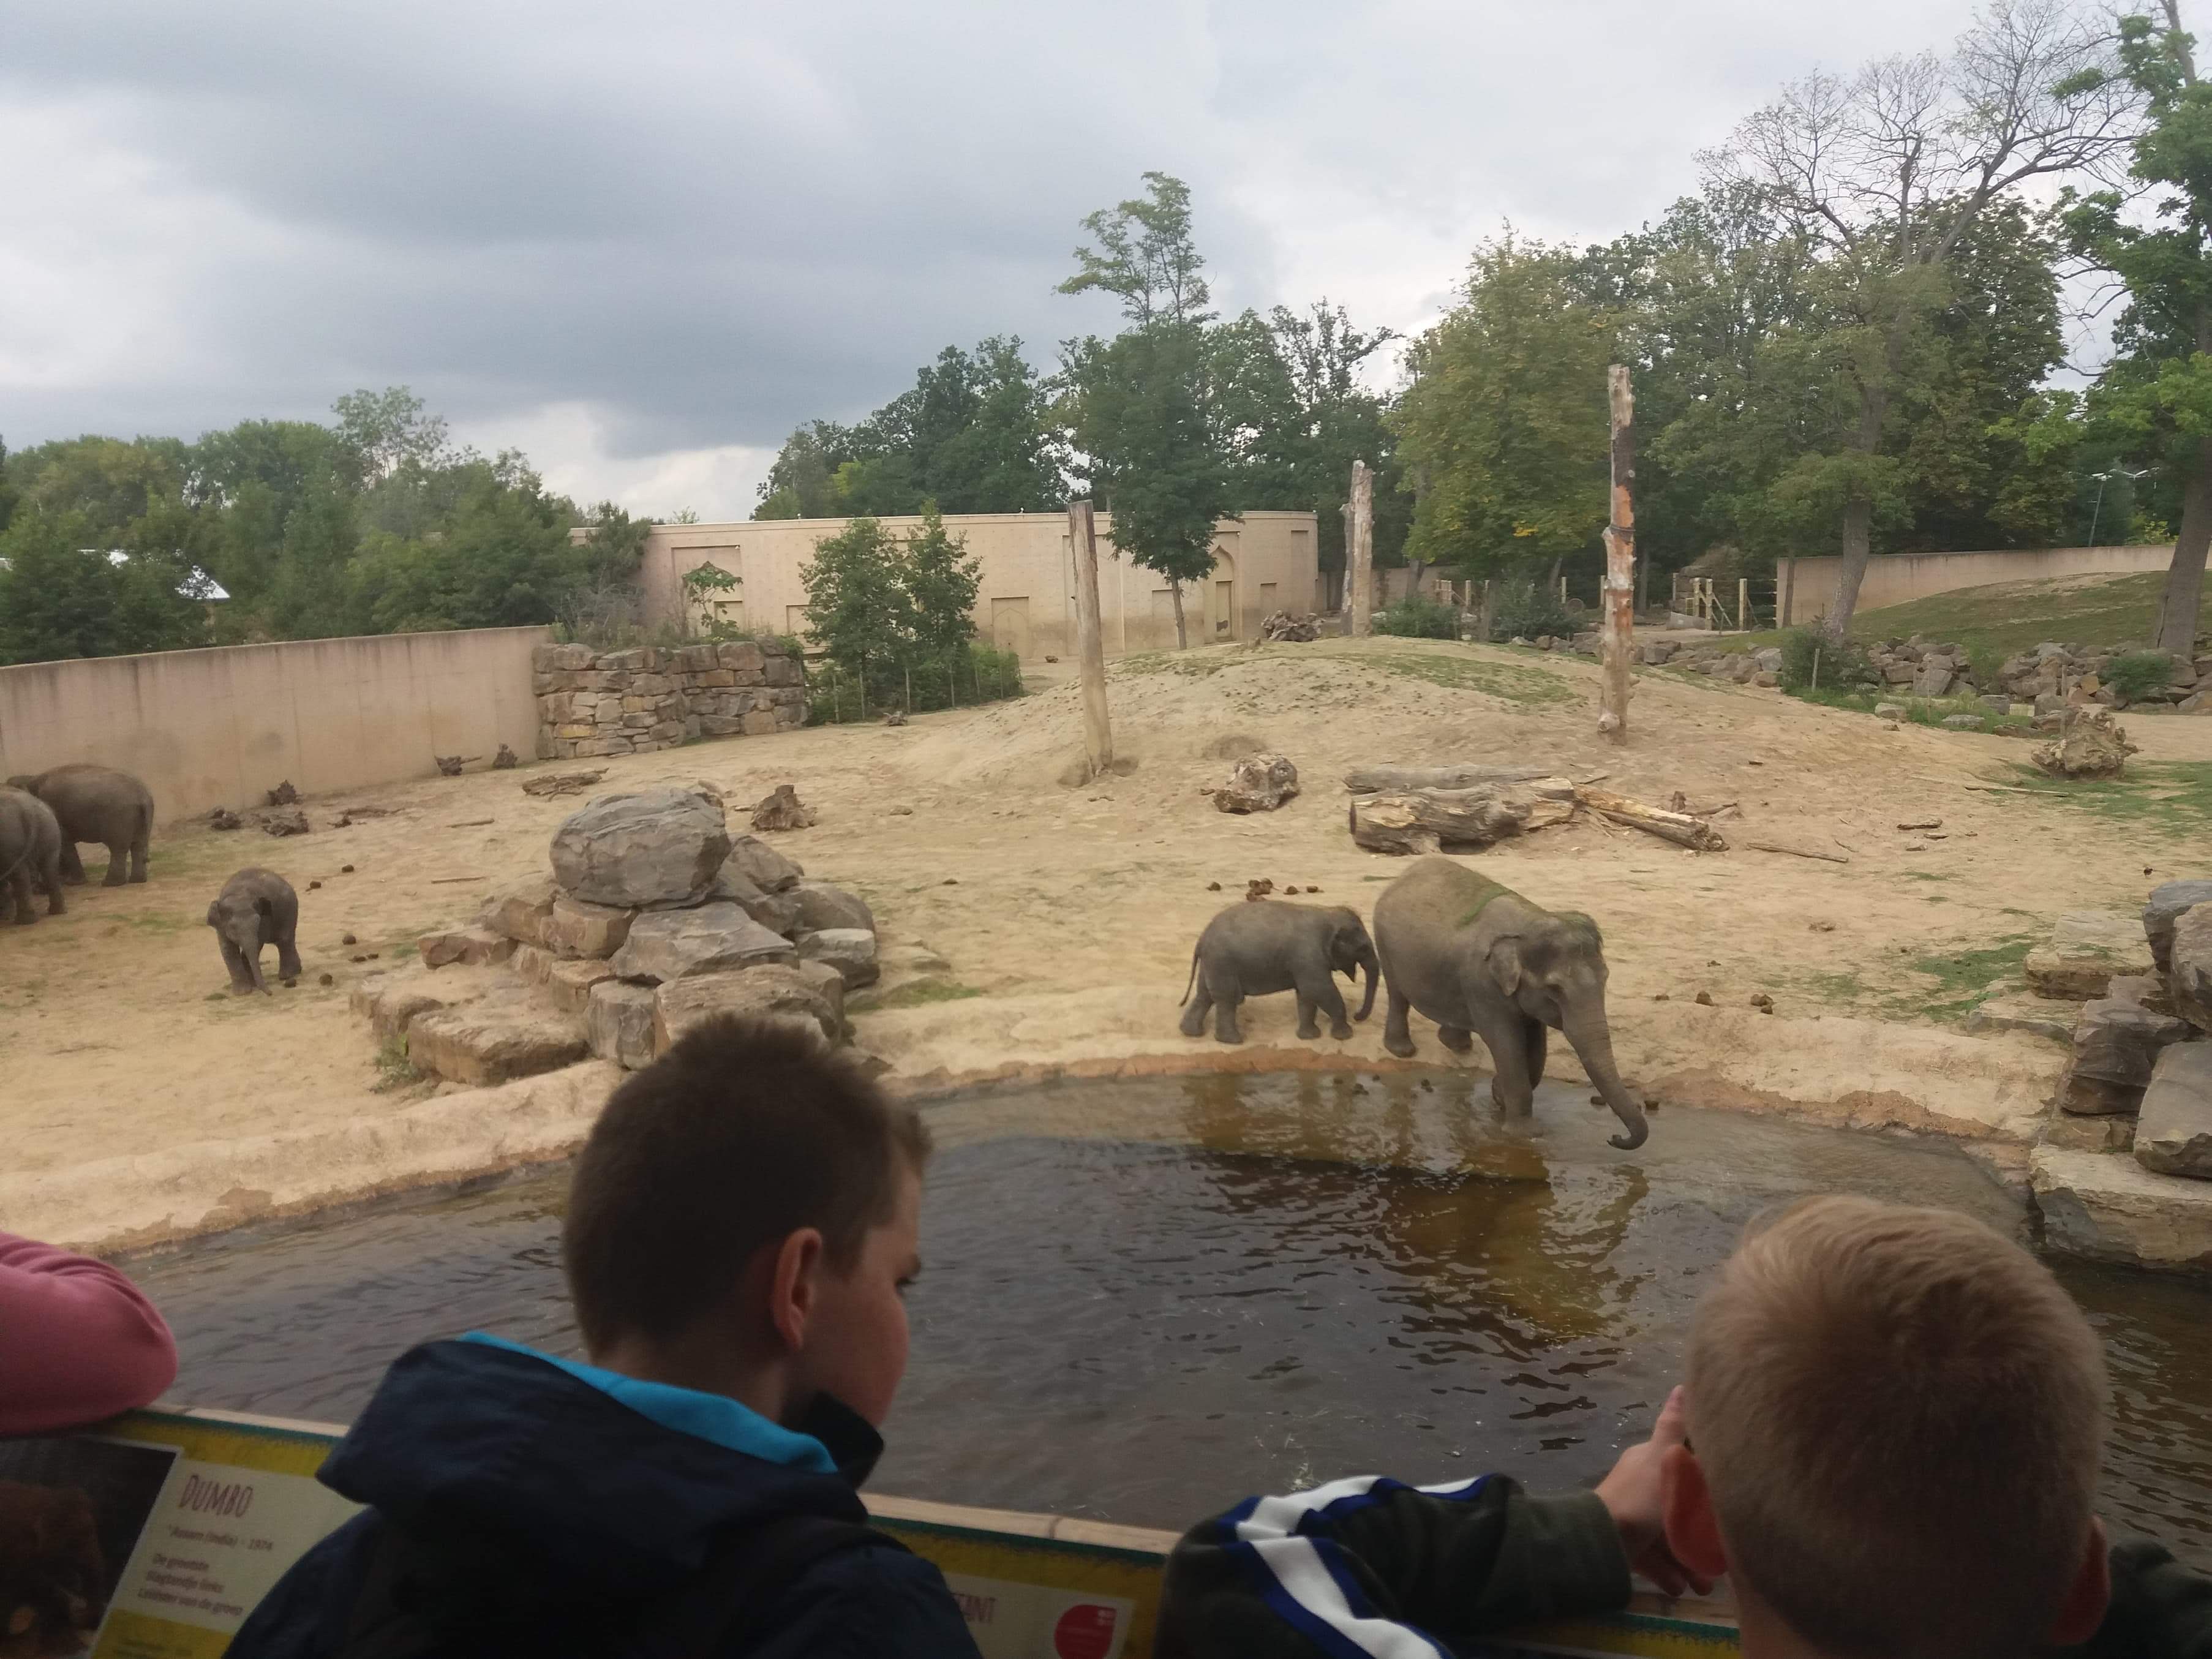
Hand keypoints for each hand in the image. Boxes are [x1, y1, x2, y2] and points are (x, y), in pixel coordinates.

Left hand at [1594, 1387, 1712, 1598]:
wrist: (1603, 1541)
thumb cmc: (1639, 1499)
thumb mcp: (1662, 1459)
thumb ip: (1673, 1428)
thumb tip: (1681, 1386)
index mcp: (1647, 1463)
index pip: (1681, 1468)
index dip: (1703, 1486)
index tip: (1726, 1505)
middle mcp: (1641, 1489)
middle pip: (1678, 1511)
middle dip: (1700, 1536)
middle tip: (1718, 1560)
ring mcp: (1633, 1519)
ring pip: (1669, 1540)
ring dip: (1688, 1562)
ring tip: (1701, 1584)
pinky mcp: (1626, 1547)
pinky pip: (1654, 1561)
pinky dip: (1668, 1573)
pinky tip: (1680, 1587)